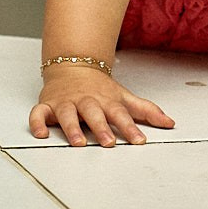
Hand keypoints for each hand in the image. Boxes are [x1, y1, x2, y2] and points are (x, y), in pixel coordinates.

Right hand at [29, 65, 175, 146]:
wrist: (73, 65)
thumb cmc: (100, 87)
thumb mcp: (124, 97)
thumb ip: (146, 111)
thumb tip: (170, 123)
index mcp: (106, 100)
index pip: (120, 114)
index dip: (130, 127)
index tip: (139, 140)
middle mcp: (86, 101)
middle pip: (94, 113)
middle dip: (101, 128)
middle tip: (109, 143)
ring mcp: (66, 103)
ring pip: (68, 114)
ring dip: (72, 128)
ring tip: (78, 143)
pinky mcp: (47, 105)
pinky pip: (38, 113)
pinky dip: (37, 123)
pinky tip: (41, 134)